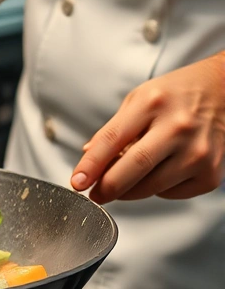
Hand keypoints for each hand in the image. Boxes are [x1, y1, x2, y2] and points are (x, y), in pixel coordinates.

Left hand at [72, 52, 224, 202]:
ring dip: (129, 191)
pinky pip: (171, 193)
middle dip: (107, 187)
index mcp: (153, 103)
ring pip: (150, 188)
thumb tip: (88, 160)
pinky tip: (161, 171)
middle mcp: (178, 127)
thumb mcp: (138, 100)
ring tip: (127, 179)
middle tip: (96, 193)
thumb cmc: (176, 95)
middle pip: (132, 168)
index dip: (90, 165)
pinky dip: (158, 189)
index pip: (112, 140)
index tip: (77, 182)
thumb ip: (112, 131)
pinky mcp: (211, 173)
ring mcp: (198, 152)